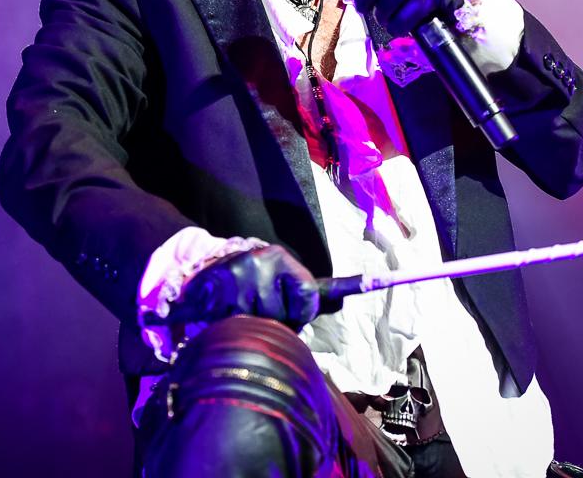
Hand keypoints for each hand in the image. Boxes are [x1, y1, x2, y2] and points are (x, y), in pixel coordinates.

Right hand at [162, 245, 319, 329]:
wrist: (206, 274)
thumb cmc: (256, 284)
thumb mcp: (281, 279)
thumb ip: (312, 292)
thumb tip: (375, 279)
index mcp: (280, 257)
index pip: (311, 292)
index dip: (306, 313)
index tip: (298, 317)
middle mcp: (260, 261)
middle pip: (283, 314)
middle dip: (277, 323)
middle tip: (263, 312)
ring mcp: (238, 276)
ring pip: (259, 323)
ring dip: (254, 326)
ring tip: (244, 311)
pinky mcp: (217, 292)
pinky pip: (235, 325)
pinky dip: (233, 326)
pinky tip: (228, 315)